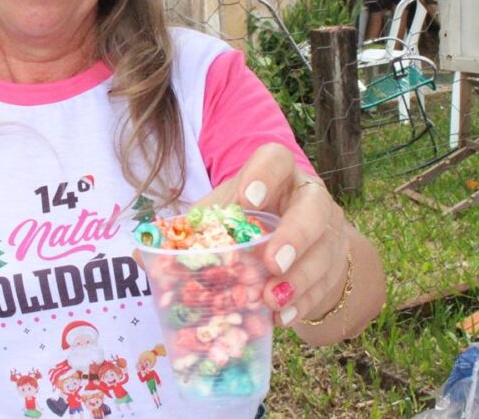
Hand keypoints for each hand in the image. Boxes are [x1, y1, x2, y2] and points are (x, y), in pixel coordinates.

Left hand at [195, 143, 349, 328]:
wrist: (292, 244)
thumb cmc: (249, 223)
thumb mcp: (222, 216)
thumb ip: (188, 231)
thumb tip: (142, 255)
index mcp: (278, 175)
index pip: (277, 160)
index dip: (264, 175)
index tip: (245, 201)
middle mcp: (309, 198)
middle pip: (314, 207)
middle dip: (295, 236)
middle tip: (271, 263)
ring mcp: (329, 232)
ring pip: (324, 251)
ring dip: (298, 279)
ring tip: (271, 300)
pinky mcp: (336, 265)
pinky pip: (325, 285)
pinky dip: (302, 304)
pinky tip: (281, 317)